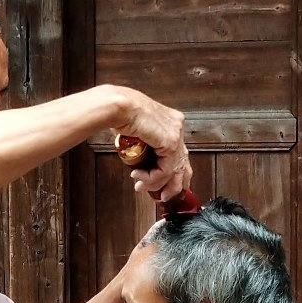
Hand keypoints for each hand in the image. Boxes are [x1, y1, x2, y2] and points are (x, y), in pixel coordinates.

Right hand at [114, 88, 190, 203]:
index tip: (164, 186)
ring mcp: (177, 134)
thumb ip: (148, 147)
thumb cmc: (121, 114)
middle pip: (183, 164)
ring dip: (155, 183)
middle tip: (162, 197)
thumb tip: (144, 165)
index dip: (174, 174)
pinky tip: (139, 176)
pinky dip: (152, 178)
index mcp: (172, 122)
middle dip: (172, 186)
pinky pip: (165, 169)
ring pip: (173, 170)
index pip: (181, 153)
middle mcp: (177, 127)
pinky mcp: (171, 142)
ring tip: (140, 186)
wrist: (118, 106)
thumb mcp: (140, 133)